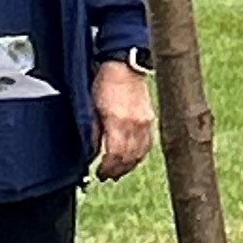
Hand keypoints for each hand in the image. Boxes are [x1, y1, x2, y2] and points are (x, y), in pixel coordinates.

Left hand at [89, 59, 155, 181]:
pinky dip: (139, 155)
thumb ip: (94, 131)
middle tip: (107, 176)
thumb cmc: (106, 83)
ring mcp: (145, 123)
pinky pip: (147, 144)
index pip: (115, 155)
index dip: (107, 168)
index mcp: (118, 121)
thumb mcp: (92, 107)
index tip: (100, 173)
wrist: (124, 66)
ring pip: (140, 153)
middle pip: (128, 158)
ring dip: (129, 165)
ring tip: (119, 171)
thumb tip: (93, 151)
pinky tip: (132, 158)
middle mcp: (134, 125)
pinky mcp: (150, 120)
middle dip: (117, 170)